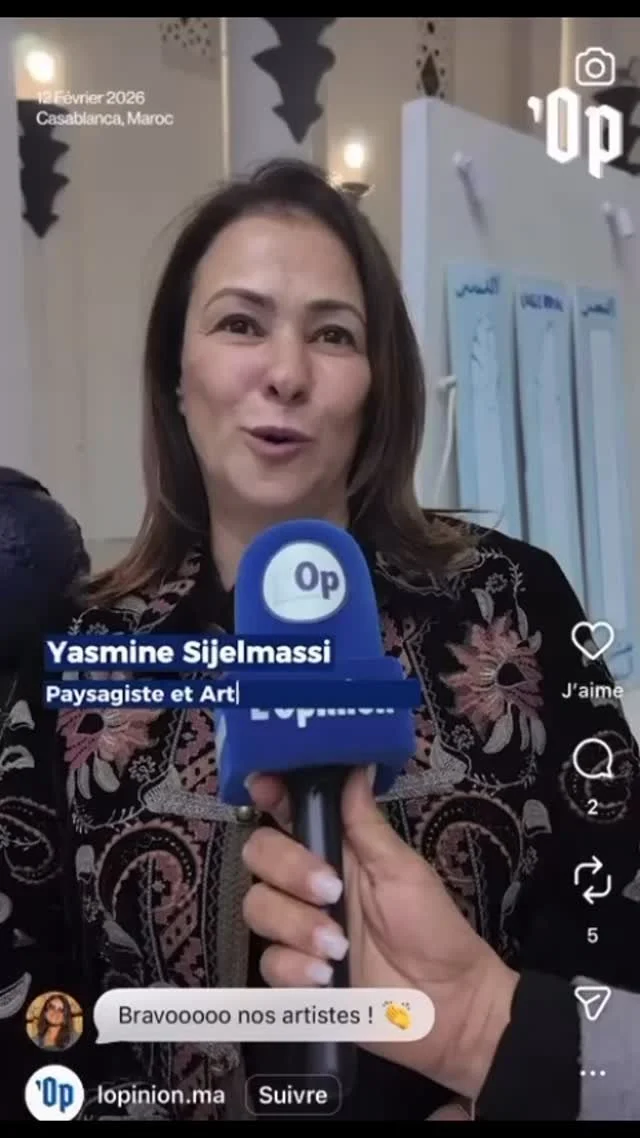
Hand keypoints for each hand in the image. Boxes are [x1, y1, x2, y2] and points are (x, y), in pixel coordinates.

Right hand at [241, 766, 518, 1100]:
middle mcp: (307, 885)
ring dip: (296, 925)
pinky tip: (328, 978)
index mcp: (335, 850)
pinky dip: (296, 969)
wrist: (450, 1006)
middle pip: (259, 854)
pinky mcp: (296, 978)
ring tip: (339, 947)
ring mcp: (298, 930)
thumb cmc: (434, 929)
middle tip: (331, 892)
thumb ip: (366, 824)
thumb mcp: (403, 870)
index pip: (287, 811)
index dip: (269, 793)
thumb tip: (354, 763)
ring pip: (257, 908)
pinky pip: (268, 963)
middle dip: (288, 869)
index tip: (264, 786)